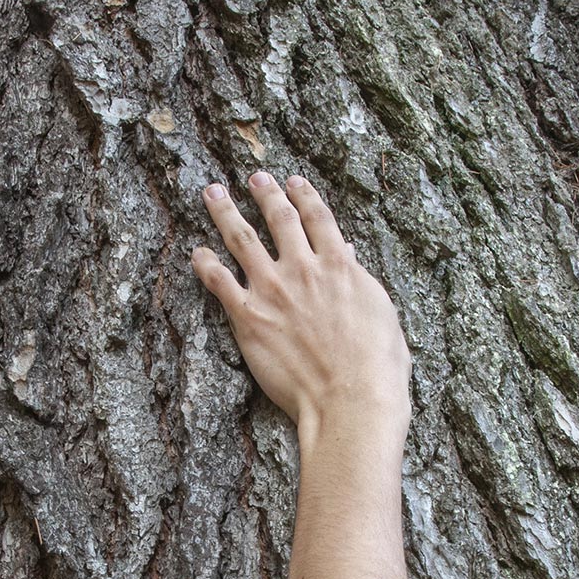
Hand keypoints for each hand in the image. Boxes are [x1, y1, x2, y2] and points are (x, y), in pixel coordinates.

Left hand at [191, 172, 411, 436]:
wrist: (351, 400)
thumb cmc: (377, 367)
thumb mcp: (381, 313)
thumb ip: (359, 280)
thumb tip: (347, 253)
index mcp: (340, 266)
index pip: (319, 217)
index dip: (304, 195)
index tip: (293, 181)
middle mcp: (303, 269)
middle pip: (279, 219)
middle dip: (265, 194)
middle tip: (253, 177)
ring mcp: (273, 291)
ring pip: (242, 239)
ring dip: (226, 212)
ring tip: (213, 193)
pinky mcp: (248, 318)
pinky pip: (219, 283)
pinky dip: (205, 265)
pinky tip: (196, 252)